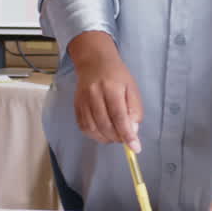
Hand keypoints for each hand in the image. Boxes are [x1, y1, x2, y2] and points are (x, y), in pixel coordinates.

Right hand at [69, 32, 143, 149]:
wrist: (94, 62)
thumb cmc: (117, 75)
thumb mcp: (132, 88)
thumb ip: (134, 109)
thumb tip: (133, 131)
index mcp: (111, 88)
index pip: (119, 116)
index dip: (127, 134)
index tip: (135, 148)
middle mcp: (94, 94)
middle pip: (105, 124)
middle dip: (117, 137)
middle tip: (126, 139)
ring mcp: (83, 101)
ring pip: (93, 128)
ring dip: (106, 138)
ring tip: (115, 136)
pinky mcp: (76, 106)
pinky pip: (83, 127)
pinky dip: (94, 135)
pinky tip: (103, 133)